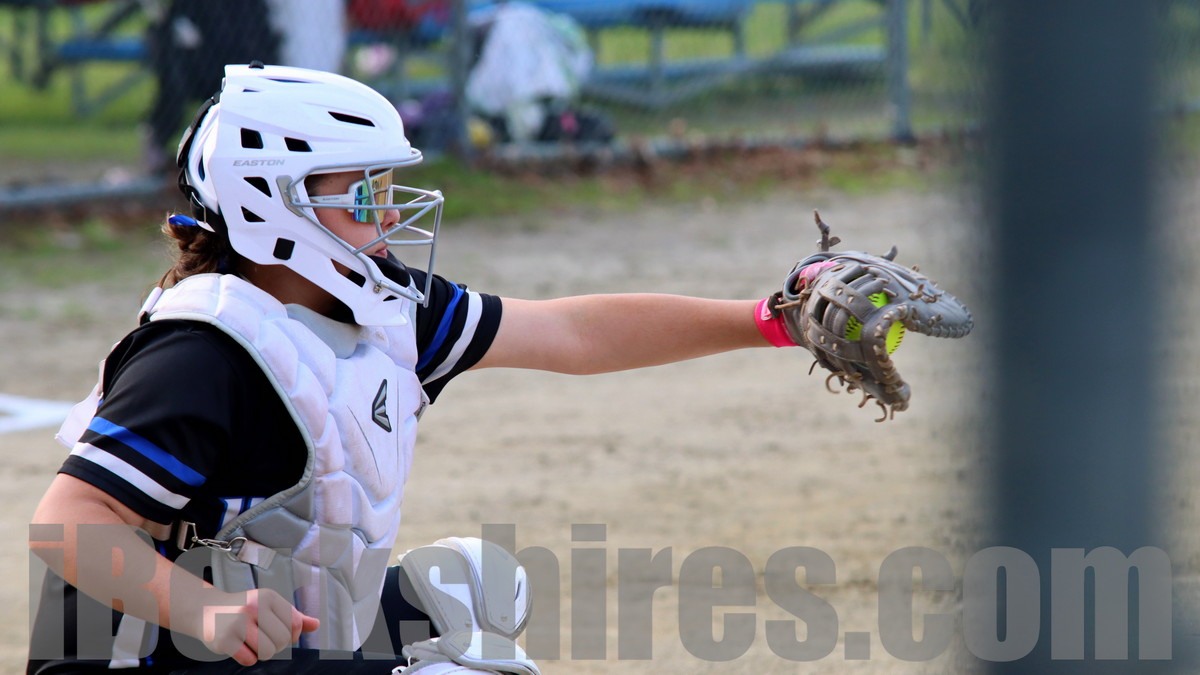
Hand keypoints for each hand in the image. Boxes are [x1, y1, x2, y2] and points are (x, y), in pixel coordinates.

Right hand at [199, 588, 319, 665]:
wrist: (206, 610)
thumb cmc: (243, 609)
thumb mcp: (268, 605)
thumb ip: (292, 615)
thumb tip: (316, 625)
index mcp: (268, 596)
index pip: (296, 623)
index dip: (293, 635)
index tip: (282, 634)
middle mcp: (253, 606)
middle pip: (283, 640)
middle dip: (277, 646)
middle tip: (264, 639)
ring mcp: (237, 622)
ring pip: (267, 651)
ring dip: (262, 653)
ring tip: (253, 643)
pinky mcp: (224, 639)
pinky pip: (249, 659)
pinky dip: (248, 658)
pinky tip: (240, 647)